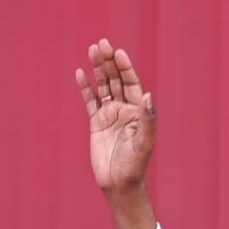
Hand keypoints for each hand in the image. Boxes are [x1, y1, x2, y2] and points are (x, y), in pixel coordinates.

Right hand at [78, 38, 155, 199]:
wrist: (119, 184)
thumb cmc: (135, 166)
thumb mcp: (144, 143)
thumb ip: (147, 119)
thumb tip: (148, 95)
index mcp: (138, 110)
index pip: (132, 83)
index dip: (125, 67)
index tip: (118, 53)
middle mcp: (124, 109)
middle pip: (116, 79)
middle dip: (109, 62)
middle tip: (102, 43)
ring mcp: (110, 115)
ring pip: (103, 86)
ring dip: (98, 69)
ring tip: (92, 50)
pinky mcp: (96, 124)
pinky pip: (90, 102)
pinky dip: (85, 88)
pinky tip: (81, 73)